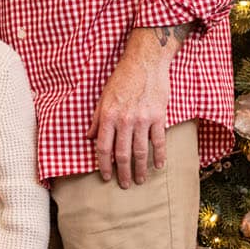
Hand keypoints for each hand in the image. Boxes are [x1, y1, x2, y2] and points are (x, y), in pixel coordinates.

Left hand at [89, 29, 175, 187]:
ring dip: (141, 168)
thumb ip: (97, 119)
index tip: (105, 176)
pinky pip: (159, 141)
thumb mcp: (103, 97)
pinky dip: (159, 155)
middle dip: (123, 172)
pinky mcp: (159, 117)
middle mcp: (125, 120)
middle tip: (125, 185)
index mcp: (108, 116)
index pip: (103, 147)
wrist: (145, 64)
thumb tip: (89, 137)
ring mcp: (143, 120)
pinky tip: (158, 165)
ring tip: (140, 180)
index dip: (103, 164)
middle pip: (122, 153)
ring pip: (141, 150)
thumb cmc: (121, 79)